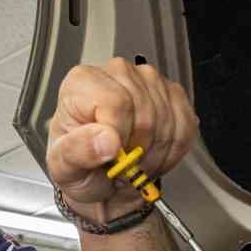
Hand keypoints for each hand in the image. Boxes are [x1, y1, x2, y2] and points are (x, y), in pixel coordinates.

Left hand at [45, 57, 197, 207]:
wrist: (100, 177)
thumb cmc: (79, 167)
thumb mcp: (65, 168)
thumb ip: (77, 152)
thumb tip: (106, 140)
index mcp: (83, 83)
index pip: (116, 102)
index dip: (119, 138)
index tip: (111, 157)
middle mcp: (116, 74)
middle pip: (145, 115)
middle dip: (137, 152)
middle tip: (122, 166)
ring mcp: (148, 80)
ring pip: (167, 121)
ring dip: (154, 154)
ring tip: (134, 162)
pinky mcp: (173, 94)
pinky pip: (185, 126)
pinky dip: (172, 150)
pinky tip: (152, 154)